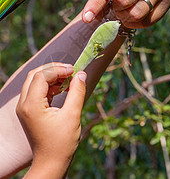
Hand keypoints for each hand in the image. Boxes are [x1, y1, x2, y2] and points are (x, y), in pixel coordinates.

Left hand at [16, 63, 86, 178]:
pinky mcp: (29, 110)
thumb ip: (77, 92)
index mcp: (32, 105)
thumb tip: (81, 74)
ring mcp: (25, 107)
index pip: (41, 76)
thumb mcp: (72, 116)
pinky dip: (50, 86)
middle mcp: (24, 104)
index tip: (74, 71)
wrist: (50, 163)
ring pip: (35, 81)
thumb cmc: (61, 143)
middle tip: (71, 71)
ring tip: (69, 79)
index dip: (58, 69)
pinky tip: (63, 88)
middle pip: (35, 75)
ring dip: (52, 77)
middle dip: (54, 69)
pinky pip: (37, 90)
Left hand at [82, 0, 169, 27]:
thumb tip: (89, 16)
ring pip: (137, 13)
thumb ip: (96, 1)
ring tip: (123, 12)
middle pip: (124, 0)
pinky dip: (136, 24)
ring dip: (125, 18)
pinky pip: (148, 20)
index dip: (97, 3)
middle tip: (114, 9)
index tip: (87, 18)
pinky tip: (134, 16)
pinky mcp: (167, 0)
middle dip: (115, 10)